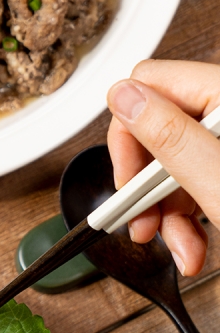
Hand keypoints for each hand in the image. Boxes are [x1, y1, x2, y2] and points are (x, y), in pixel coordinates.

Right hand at [106, 59, 219, 274]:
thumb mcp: (219, 181)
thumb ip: (170, 135)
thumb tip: (123, 96)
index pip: (147, 85)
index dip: (127, 135)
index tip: (128, 181)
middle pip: (155, 130)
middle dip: (145, 186)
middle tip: (145, 221)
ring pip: (172, 164)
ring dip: (165, 213)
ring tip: (180, 247)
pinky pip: (195, 181)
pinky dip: (187, 217)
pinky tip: (193, 244)